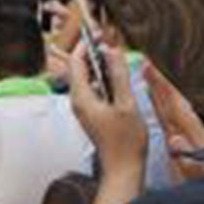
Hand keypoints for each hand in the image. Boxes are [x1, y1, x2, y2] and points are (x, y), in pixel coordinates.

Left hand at [68, 43, 148, 185]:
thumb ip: (119, 75)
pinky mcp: (93, 114)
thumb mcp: (127, 104)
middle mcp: (78, 102)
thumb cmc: (125, 143)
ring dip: (101, 66)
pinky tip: (119, 79)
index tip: (100, 34)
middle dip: (94, 53)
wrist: (123, 170)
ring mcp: (85, 108)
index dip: (86, 44)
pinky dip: (105, 80)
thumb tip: (113, 51)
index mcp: (81, 98)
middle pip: (80, 68)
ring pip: (88, 79)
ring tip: (117, 57)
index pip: (76, 62)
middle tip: (110, 41)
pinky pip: (95, 89)